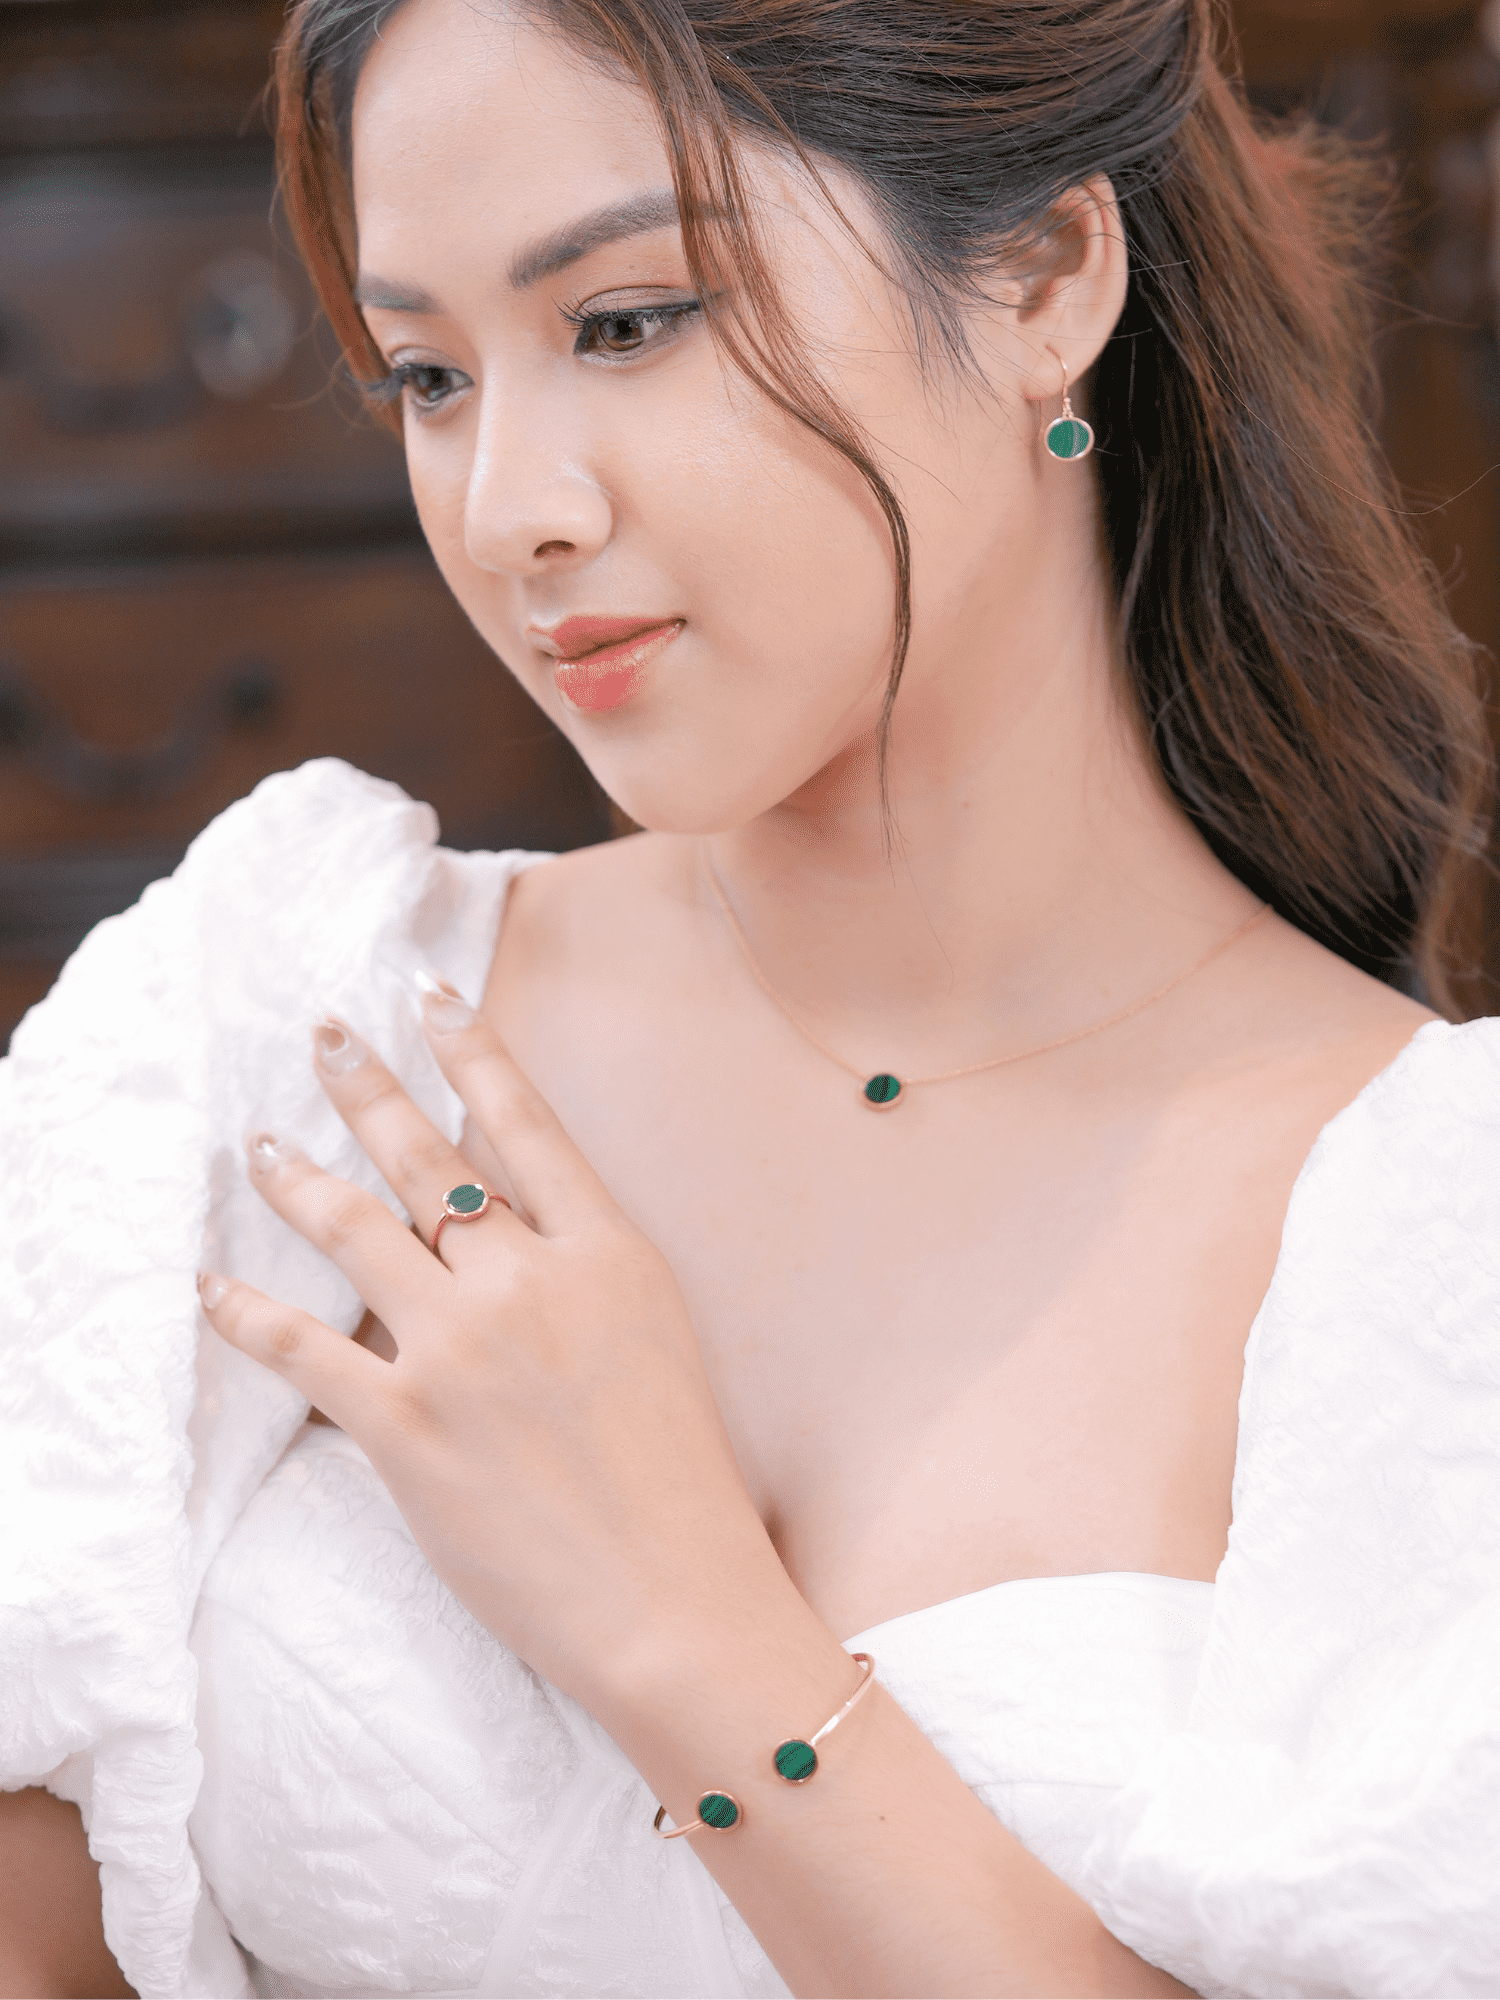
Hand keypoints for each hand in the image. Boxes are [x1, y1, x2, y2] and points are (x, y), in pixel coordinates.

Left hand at [198, 975, 781, 1715]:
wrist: (672, 1597)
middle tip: (323, 1034)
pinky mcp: (403, 1426)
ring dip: (297, 1177)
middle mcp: (529, 1282)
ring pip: (355, 1230)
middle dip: (364, 1086)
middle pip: (427, 1159)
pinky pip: (303, 1347)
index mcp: (608, 1254)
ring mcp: (460, 1349)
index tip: (429, 994)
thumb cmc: (682, 1481)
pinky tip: (212, 1283)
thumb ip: (586, 1273)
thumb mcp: (659, 1339)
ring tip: (261, 1144)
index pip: (525, 1124)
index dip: (472, 1052)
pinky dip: (246, 1310)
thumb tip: (506, 1235)